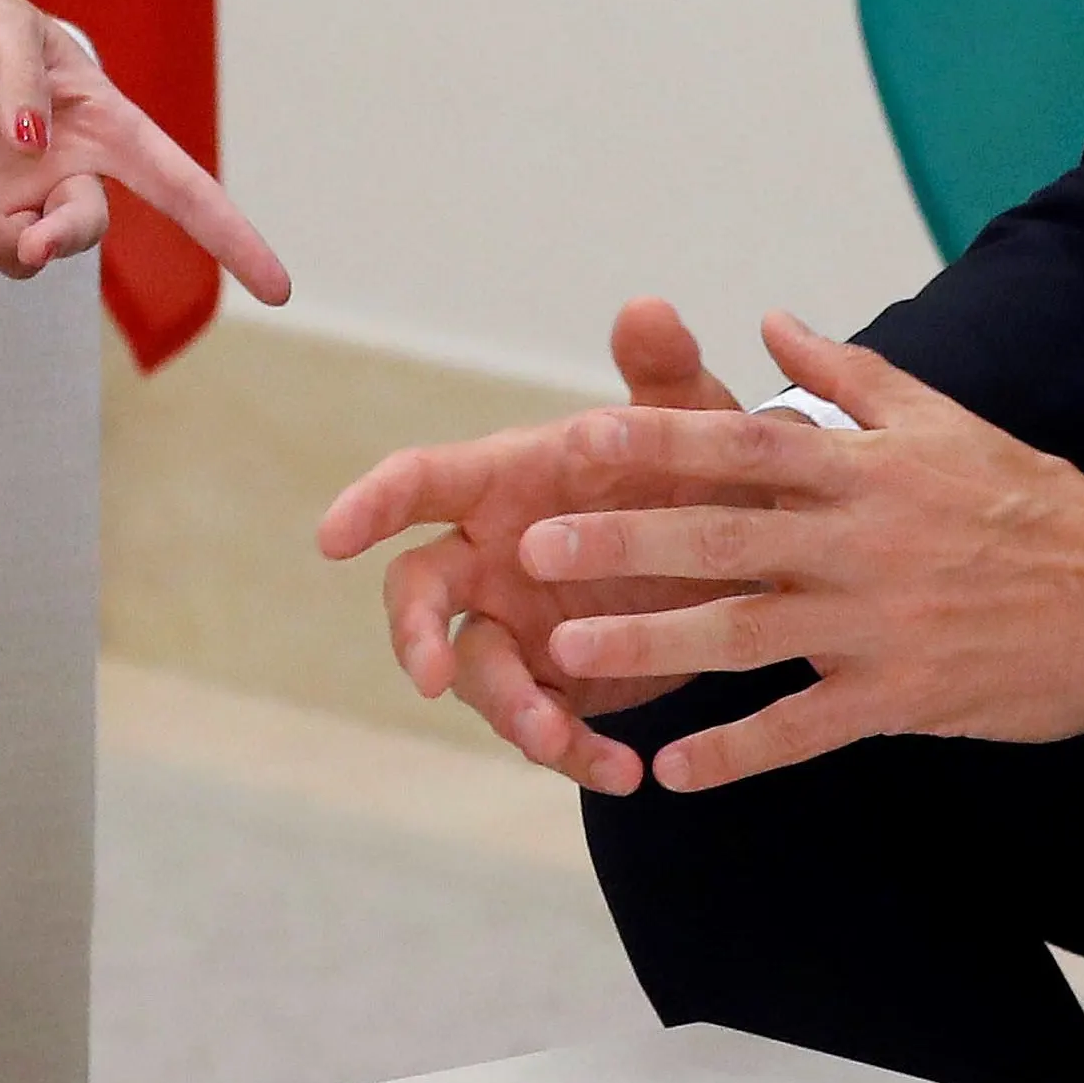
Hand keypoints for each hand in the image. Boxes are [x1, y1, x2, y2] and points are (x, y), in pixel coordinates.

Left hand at [0, 0, 291, 304]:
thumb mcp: (1, 24)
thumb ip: (21, 82)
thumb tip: (33, 148)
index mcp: (104, 126)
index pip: (181, 186)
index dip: (231, 236)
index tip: (277, 288)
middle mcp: (66, 173)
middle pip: (85, 231)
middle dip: (61, 242)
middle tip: (32, 244)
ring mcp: (14, 202)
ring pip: (20, 258)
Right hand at [313, 299, 762, 795]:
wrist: (749, 545)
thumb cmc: (698, 462)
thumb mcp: (692, 418)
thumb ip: (665, 372)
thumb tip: (649, 310)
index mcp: (502, 480)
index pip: (417, 484)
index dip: (370, 505)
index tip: (333, 536)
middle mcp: (491, 555)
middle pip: (417, 592)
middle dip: (411, 633)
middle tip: (429, 672)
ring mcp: (518, 624)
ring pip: (479, 673)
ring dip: (507, 710)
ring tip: (550, 740)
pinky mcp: (562, 684)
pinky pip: (552, 727)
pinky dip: (580, 754)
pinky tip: (627, 772)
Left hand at [514, 317, 1083, 794]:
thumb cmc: (1030, 499)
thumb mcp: (943, 420)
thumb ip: (847, 376)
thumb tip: (770, 322)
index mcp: (868, 467)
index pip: (745, 447)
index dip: (660, 443)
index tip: (581, 441)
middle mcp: (864, 541)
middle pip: (725, 536)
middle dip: (624, 542)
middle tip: (532, 549)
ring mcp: (882, 624)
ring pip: (749, 634)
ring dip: (654, 642)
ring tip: (568, 650)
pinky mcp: (905, 698)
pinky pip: (806, 729)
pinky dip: (738, 752)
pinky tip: (671, 771)